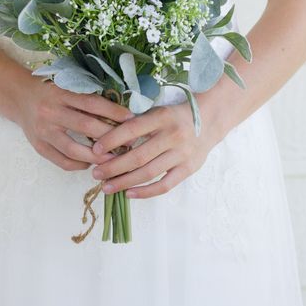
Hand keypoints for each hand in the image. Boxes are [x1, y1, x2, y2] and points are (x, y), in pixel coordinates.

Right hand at [17, 74, 133, 170]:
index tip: (131, 119)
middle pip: (86, 126)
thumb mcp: (67, 88)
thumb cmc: (50, 92)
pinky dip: (79, 165)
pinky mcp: (39, 147)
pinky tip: (91, 162)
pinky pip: (62, 162)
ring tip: (113, 159)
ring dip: (97, 156)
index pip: (92, 103)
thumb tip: (119, 114)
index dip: (113, 112)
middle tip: (128, 143)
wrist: (20, 98)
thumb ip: (87, 99)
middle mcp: (51, 112)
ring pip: (74, 149)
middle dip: (110, 137)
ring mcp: (43, 132)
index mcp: (60, 94)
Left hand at [90, 102, 219, 197]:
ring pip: (148, 173)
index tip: (95, 150)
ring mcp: (182, 154)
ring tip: (106, 187)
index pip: (132, 130)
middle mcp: (173, 135)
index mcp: (162, 117)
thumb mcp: (157, 111)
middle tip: (96, 173)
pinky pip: (165, 185)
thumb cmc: (175, 116)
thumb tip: (107, 140)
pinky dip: (146, 192)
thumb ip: (138, 124)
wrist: (210, 120)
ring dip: (124, 182)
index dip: (111, 140)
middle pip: (138, 156)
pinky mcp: (189, 169)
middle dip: (113, 167)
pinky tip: (129, 194)